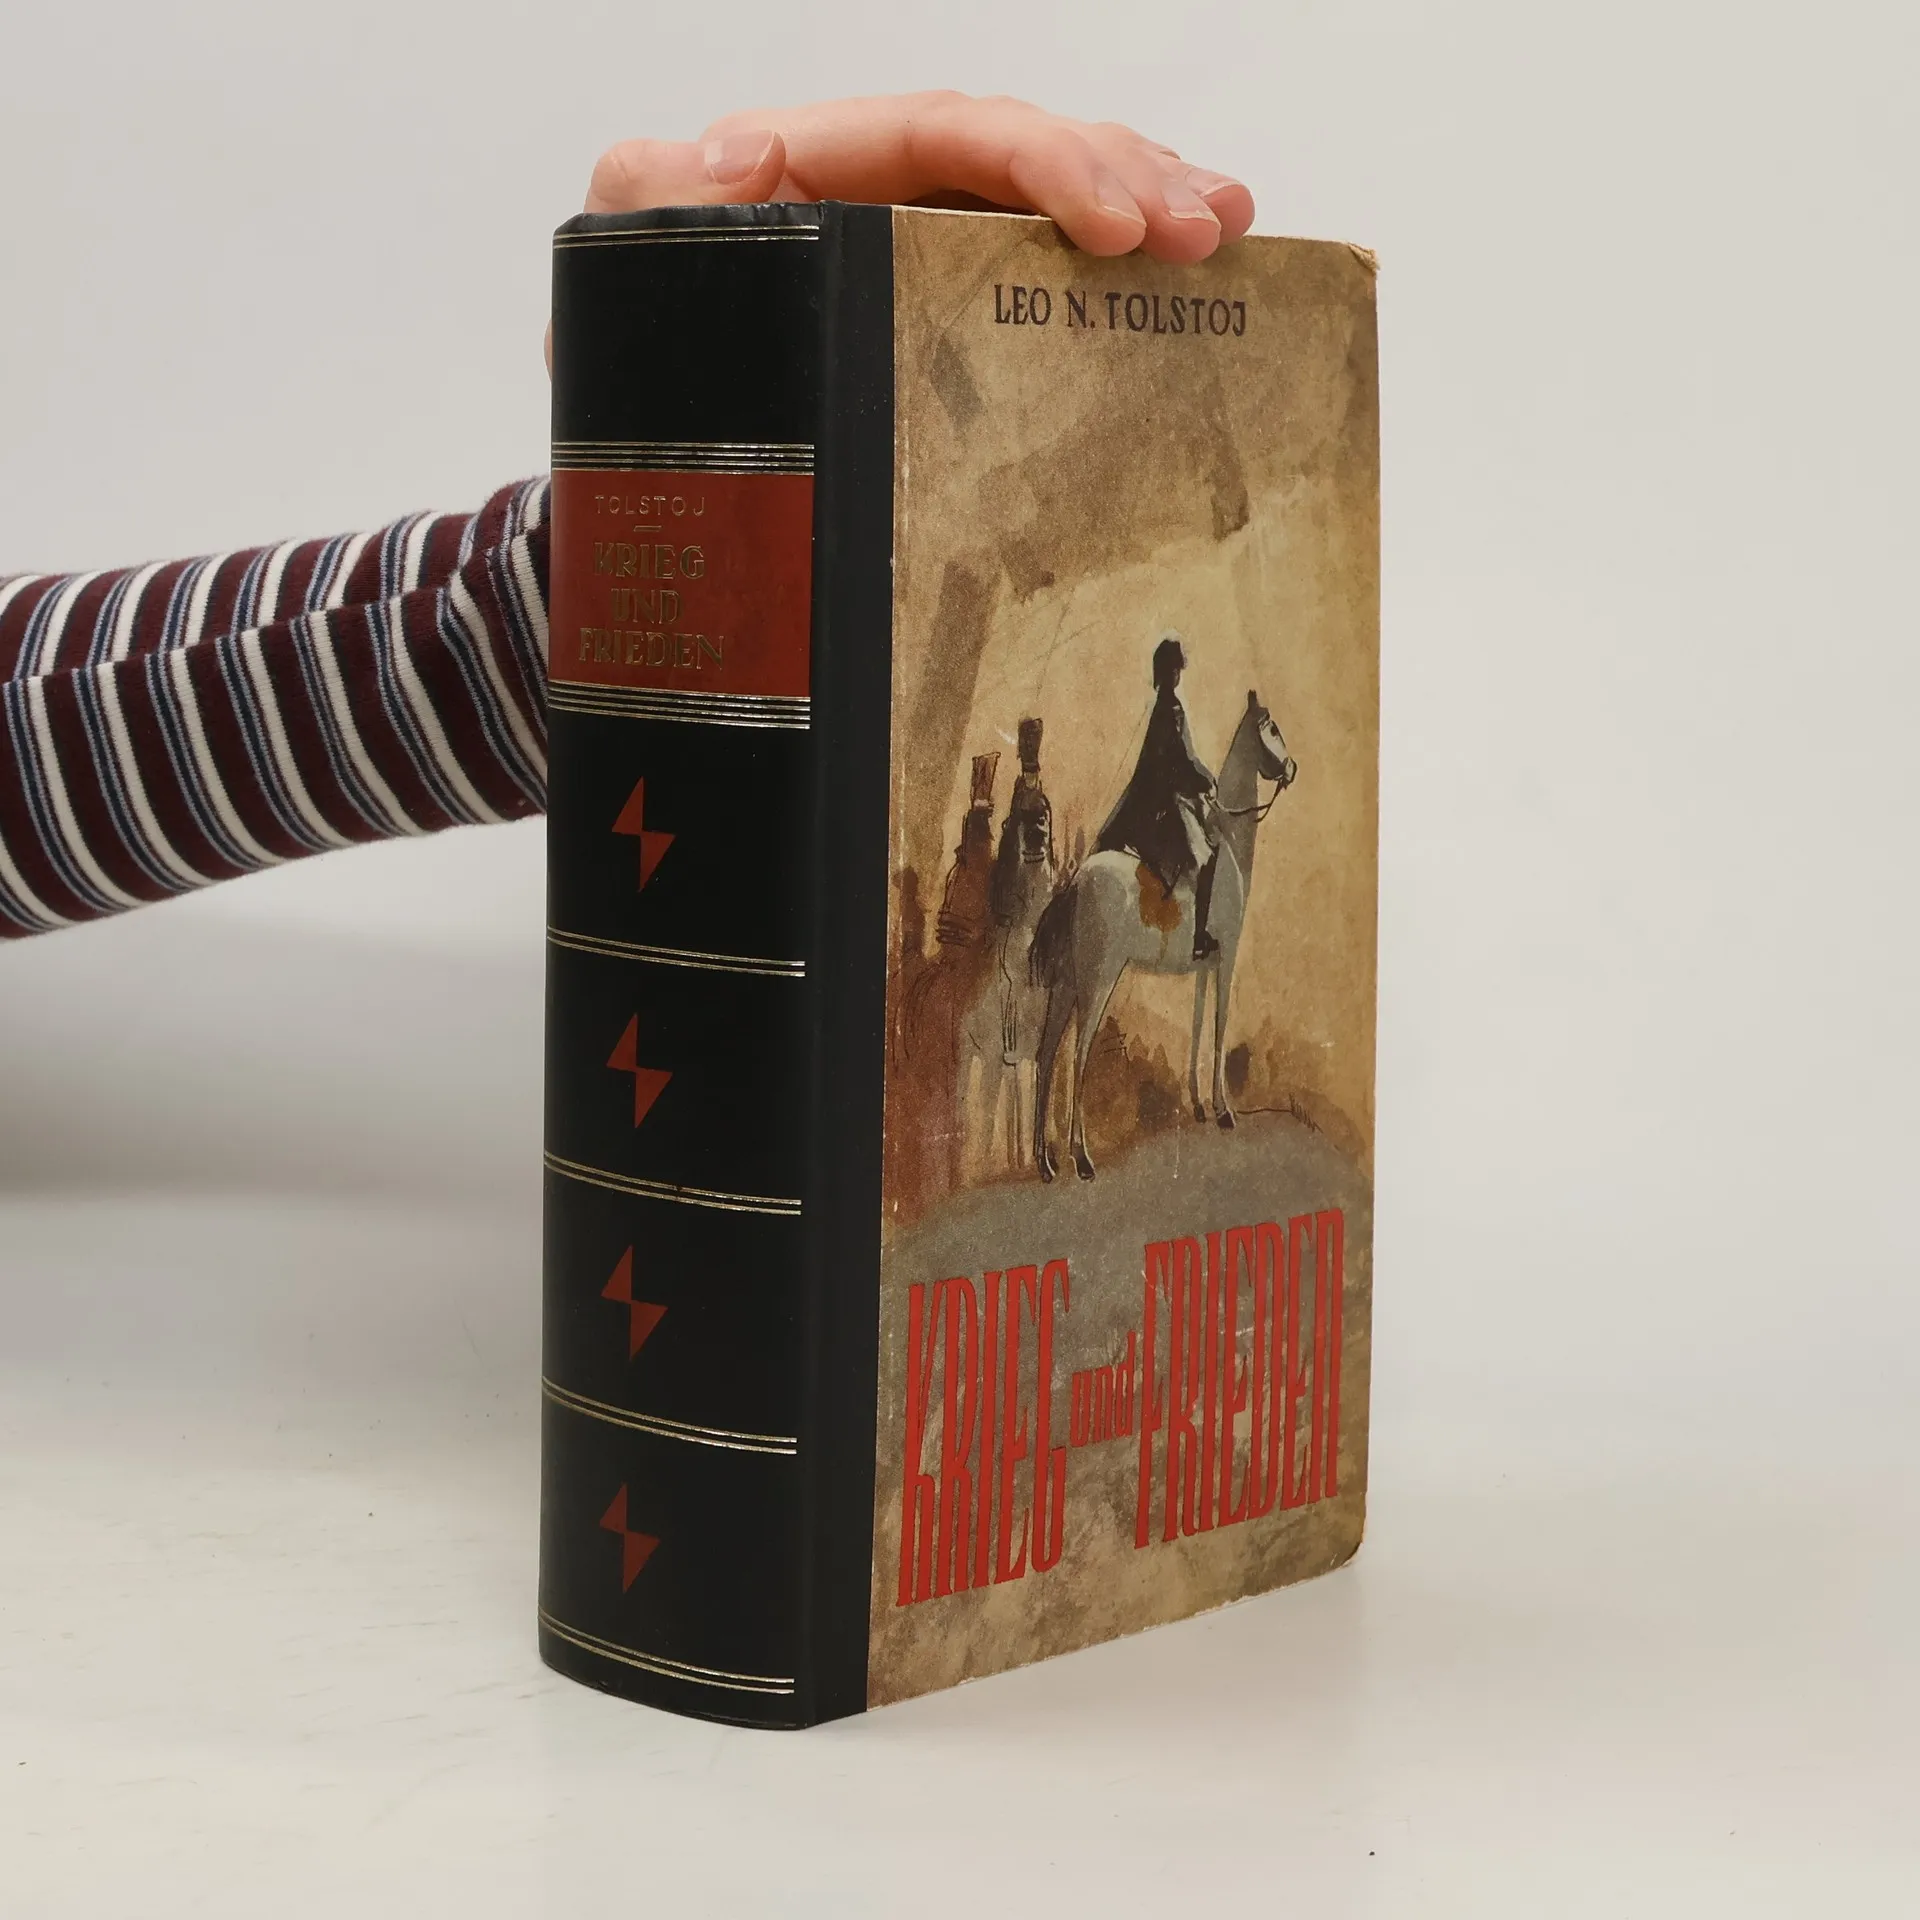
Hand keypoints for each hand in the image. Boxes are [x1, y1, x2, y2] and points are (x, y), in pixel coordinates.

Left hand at [550, 92, 1254, 368]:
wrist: (652, 474)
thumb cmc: (636, 359)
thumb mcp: (627, 268)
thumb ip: (657, 199)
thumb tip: (743, 155)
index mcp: (812, 168)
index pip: (944, 133)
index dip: (1042, 162)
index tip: (1118, 224)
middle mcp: (876, 194)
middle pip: (1019, 153)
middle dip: (1122, 175)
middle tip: (1203, 230)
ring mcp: (914, 253)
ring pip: (1045, 200)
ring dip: (1145, 199)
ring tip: (1225, 230)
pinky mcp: (942, 315)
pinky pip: (1038, 272)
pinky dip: (1114, 273)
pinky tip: (1191, 273)